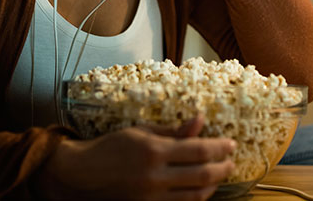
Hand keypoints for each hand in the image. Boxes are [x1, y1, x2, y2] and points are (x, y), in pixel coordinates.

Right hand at [33, 115, 235, 199]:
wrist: (81, 175)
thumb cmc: (110, 148)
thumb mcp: (141, 132)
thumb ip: (173, 131)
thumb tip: (200, 120)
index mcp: (154, 151)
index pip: (199, 150)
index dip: (220, 147)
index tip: (231, 144)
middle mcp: (155, 176)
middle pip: (203, 174)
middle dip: (223, 167)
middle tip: (231, 160)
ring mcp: (152, 196)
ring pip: (195, 195)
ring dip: (214, 184)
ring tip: (220, 174)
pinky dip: (196, 197)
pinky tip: (201, 188)